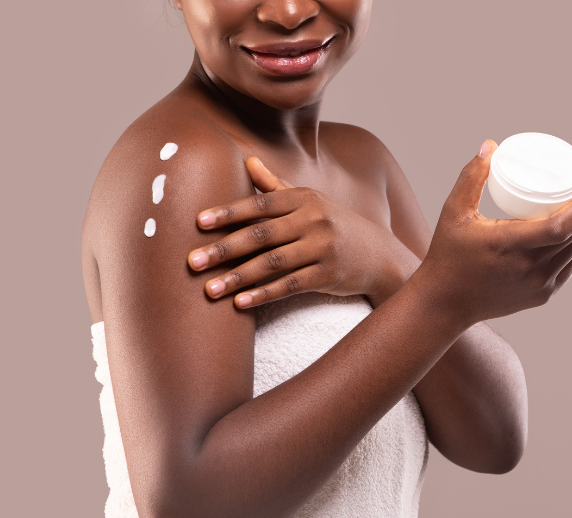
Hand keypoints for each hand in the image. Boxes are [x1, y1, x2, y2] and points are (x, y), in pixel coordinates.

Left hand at [187, 157, 404, 307]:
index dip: (228, 213)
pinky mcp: (328, 275)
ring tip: (209, 290)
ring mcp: (323, 248)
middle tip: (192, 262)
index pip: (260, 204)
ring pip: (273, 264)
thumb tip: (247, 161)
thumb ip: (276, 186)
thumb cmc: (335, 225)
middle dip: (224, 249)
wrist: (379, 255)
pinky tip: (240, 303)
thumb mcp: (310, 201)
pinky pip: (290, 286)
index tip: (197, 223)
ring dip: (238, 278)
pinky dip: (264, 294)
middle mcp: (314, 220)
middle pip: (261, 235)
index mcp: (304, 198)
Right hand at [416, 140, 571, 326]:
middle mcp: (529, 269)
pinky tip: (567, 240)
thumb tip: (491, 145)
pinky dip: (571, 251)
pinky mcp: (540, 297)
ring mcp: (537, 286)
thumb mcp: (454, 212)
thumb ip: (471, 177)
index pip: (560, 226)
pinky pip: (567, 269)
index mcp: (509, 245)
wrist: (445, 302)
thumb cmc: (447, 254)